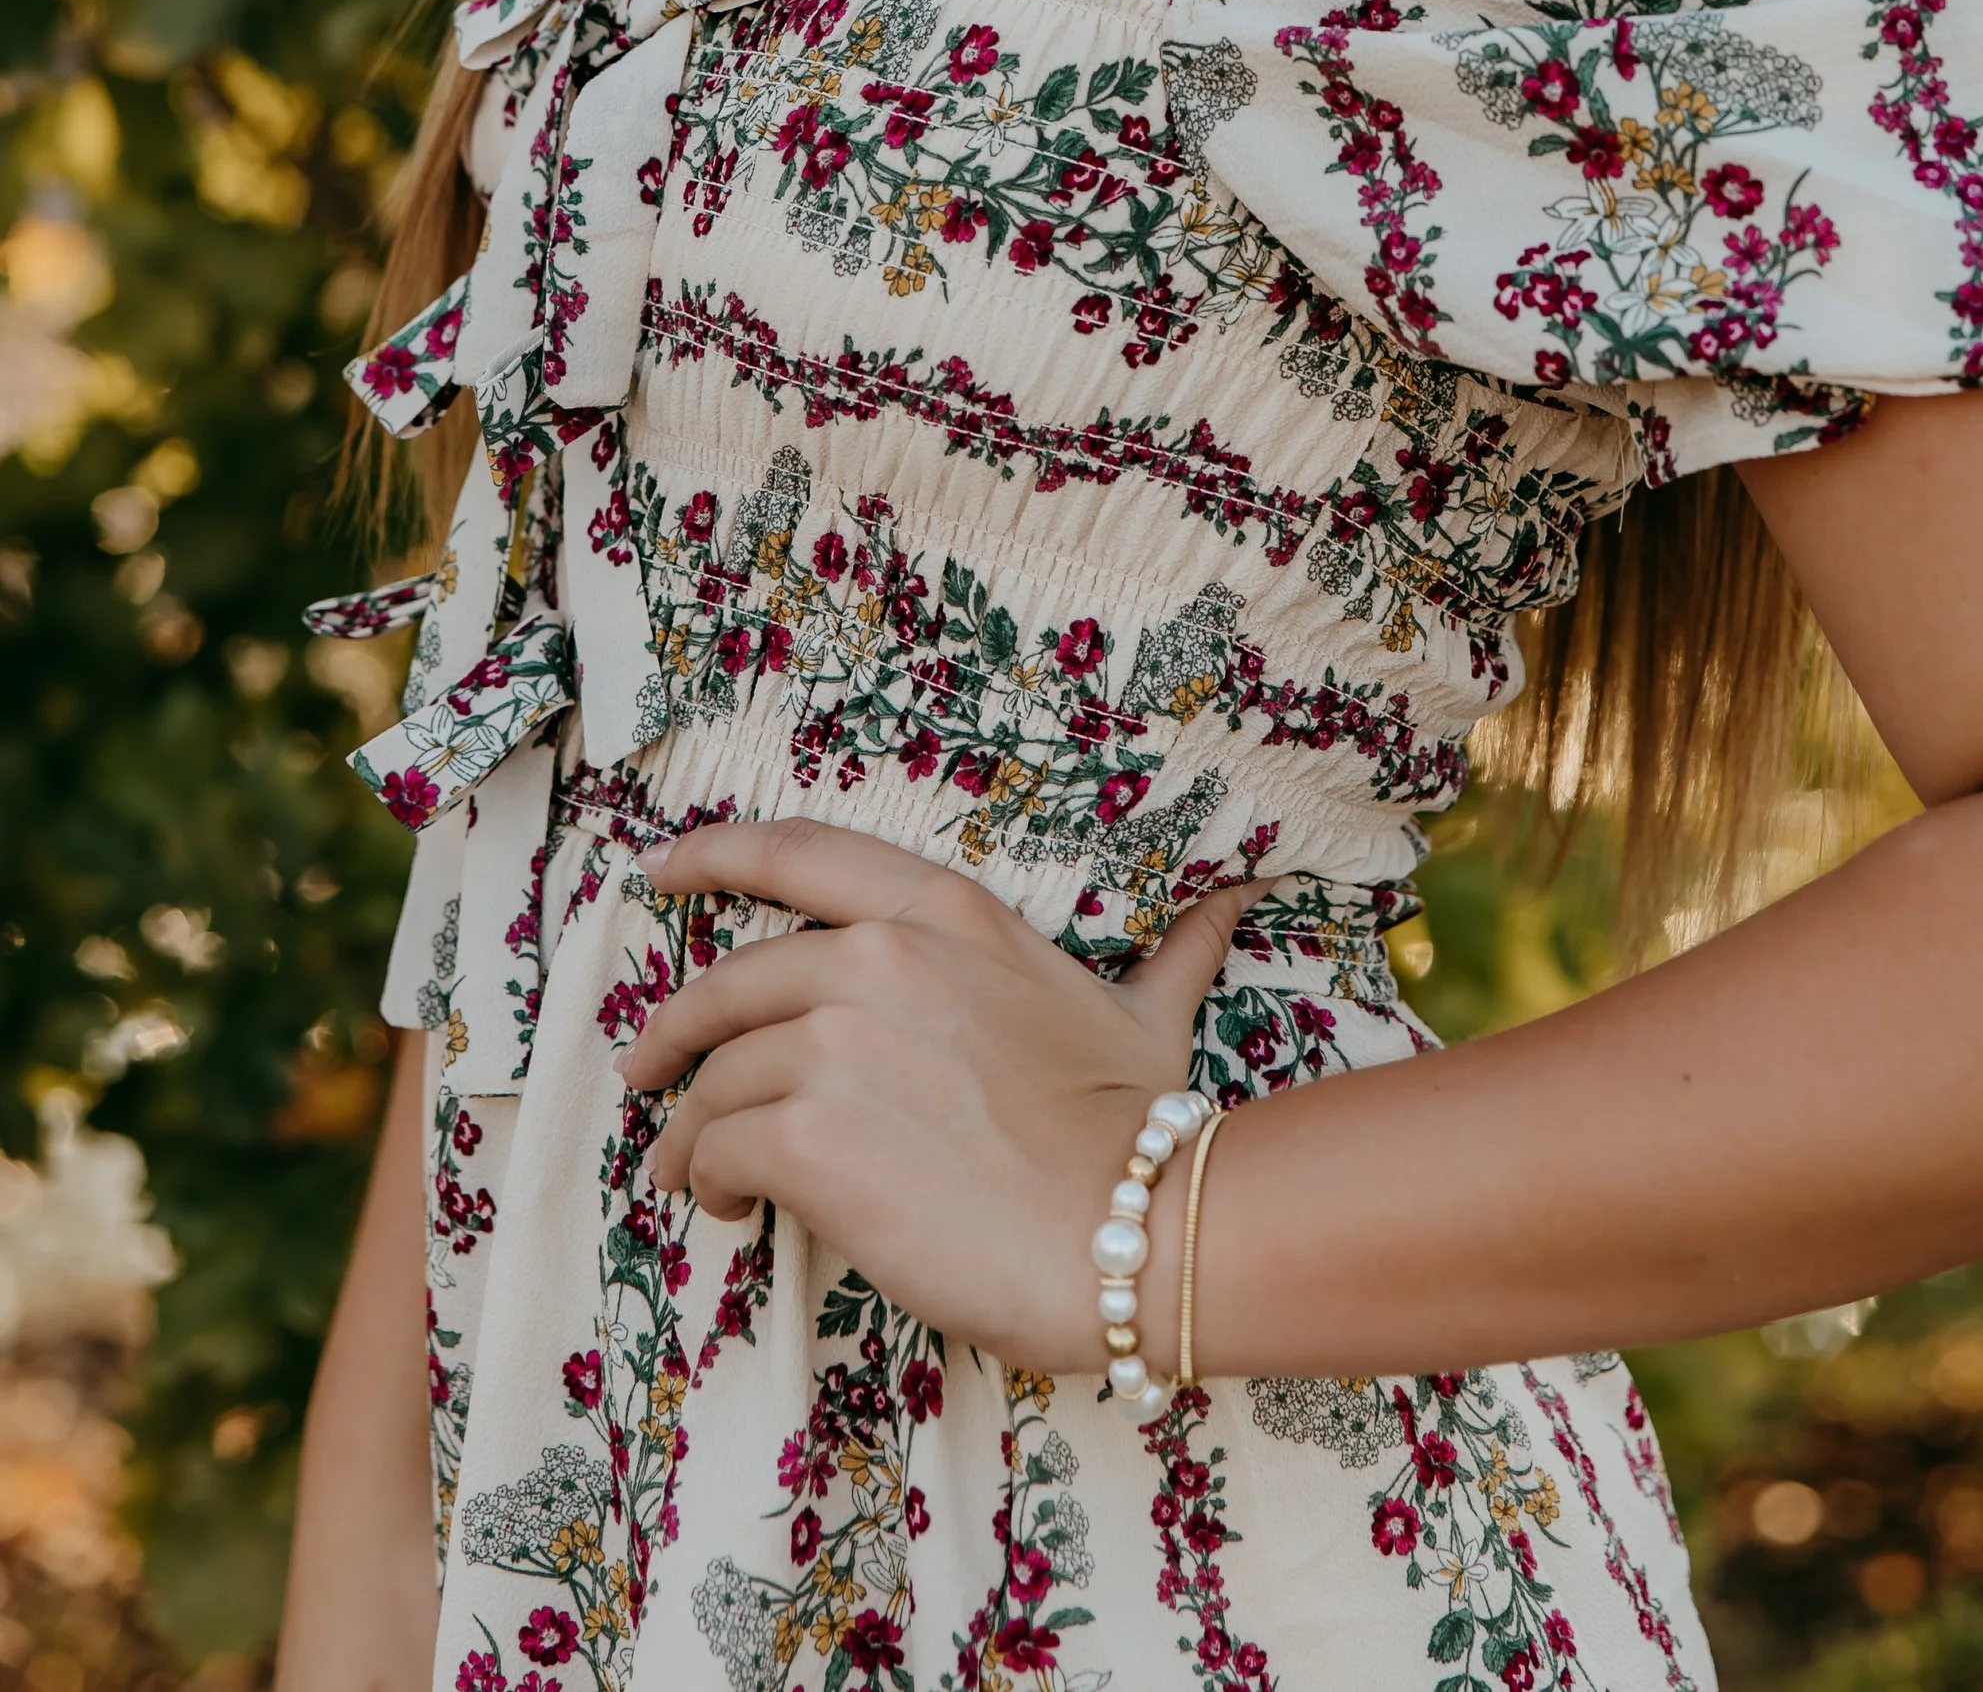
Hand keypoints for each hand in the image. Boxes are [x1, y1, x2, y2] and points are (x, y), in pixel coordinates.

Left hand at [622, 819, 1258, 1371]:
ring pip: (714, 1077)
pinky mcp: (804, 1134)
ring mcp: (835, 1042)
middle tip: (651, 1072)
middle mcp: (878, 959)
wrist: (1134, 1228)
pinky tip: (728, 1206)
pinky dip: (707, 1179)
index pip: (800, 853)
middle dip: (676, 1029)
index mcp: (948, 914)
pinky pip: (715, 1148)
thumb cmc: (1142, 1125)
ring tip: (698, 1175)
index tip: (660, 868)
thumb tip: (1232, 899)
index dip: (714, 853)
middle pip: (730, 980)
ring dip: (692, 1129)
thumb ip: (1170, 949)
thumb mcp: (1145, 1012)